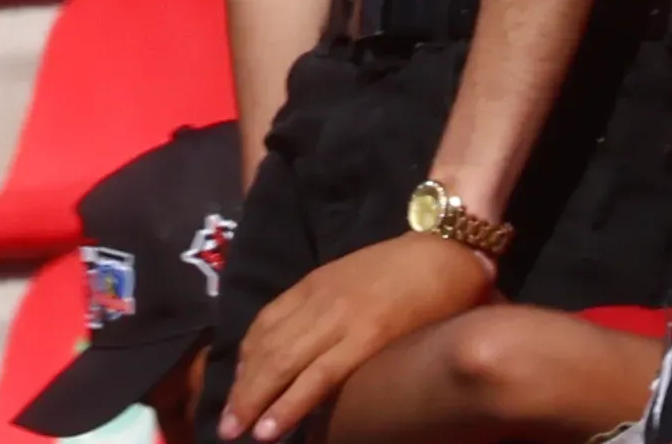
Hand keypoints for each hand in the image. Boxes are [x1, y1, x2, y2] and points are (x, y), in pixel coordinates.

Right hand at [220, 232, 496, 437]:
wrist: (442, 245)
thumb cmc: (442, 307)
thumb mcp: (418, 346)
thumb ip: (378, 372)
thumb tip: (345, 410)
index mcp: (370, 332)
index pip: (318, 376)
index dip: (287, 408)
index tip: (264, 436)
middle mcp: (338, 313)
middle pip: (284, 359)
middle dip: (252, 398)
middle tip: (229, 431)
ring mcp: (321, 292)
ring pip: (271, 336)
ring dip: (245, 376)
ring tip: (230, 408)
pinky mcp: (313, 279)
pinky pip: (273, 311)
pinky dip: (253, 341)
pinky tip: (243, 364)